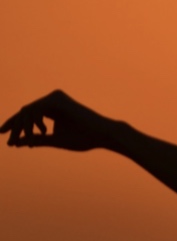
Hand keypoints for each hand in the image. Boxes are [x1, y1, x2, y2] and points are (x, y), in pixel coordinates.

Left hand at [1, 90, 116, 151]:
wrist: (102, 135)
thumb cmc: (83, 138)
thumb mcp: (55, 140)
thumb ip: (36, 140)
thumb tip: (14, 143)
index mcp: (52, 108)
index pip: (27, 115)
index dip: (14, 125)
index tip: (2, 135)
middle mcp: (52, 100)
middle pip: (24, 112)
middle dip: (15, 127)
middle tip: (10, 142)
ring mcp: (55, 98)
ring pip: (28, 110)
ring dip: (24, 127)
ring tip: (29, 142)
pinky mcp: (58, 98)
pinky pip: (36, 109)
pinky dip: (33, 122)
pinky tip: (38, 133)